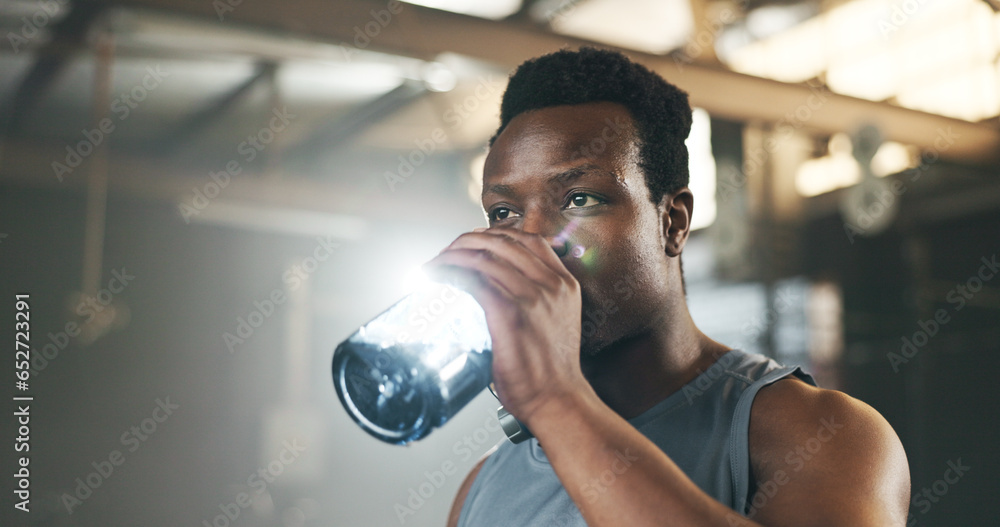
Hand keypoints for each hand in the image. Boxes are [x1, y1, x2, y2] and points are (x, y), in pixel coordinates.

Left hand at [423, 228, 590, 425]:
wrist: (559, 401)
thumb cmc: (553, 371)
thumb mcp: (558, 322)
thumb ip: (539, 302)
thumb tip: (499, 293)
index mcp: (563, 283)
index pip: (528, 239)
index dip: (496, 234)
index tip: (474, 242)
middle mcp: (550, 284)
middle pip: (502, 242)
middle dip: (466, 241)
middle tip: (446, 253)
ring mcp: (532, 298)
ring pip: (484, 257)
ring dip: (452, 255)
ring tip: (434, 265)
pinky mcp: (511, 315)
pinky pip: (474, 281)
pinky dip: (451, 274)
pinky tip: (436, 277)